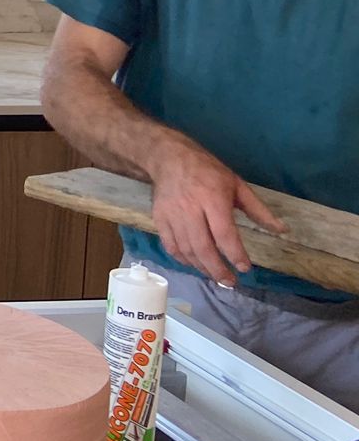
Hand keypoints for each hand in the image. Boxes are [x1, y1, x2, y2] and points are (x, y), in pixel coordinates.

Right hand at [146, 142, 287, 287]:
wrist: (168, 158)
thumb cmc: (207, 171)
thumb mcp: (237, 185)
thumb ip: (258, 210)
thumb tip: (281, 230)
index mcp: (212, 199)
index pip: (224, 233)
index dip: (235, 254)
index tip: (245, 268)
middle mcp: (190, 209)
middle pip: (203, 247)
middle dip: (217, 269)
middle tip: (230, 282)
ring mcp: (172, 215)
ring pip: (186, 249)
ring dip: (202, 267)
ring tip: (216, 276)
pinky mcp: (159, 218)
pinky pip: (170, 245)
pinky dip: (182, 259)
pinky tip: (194, 264)